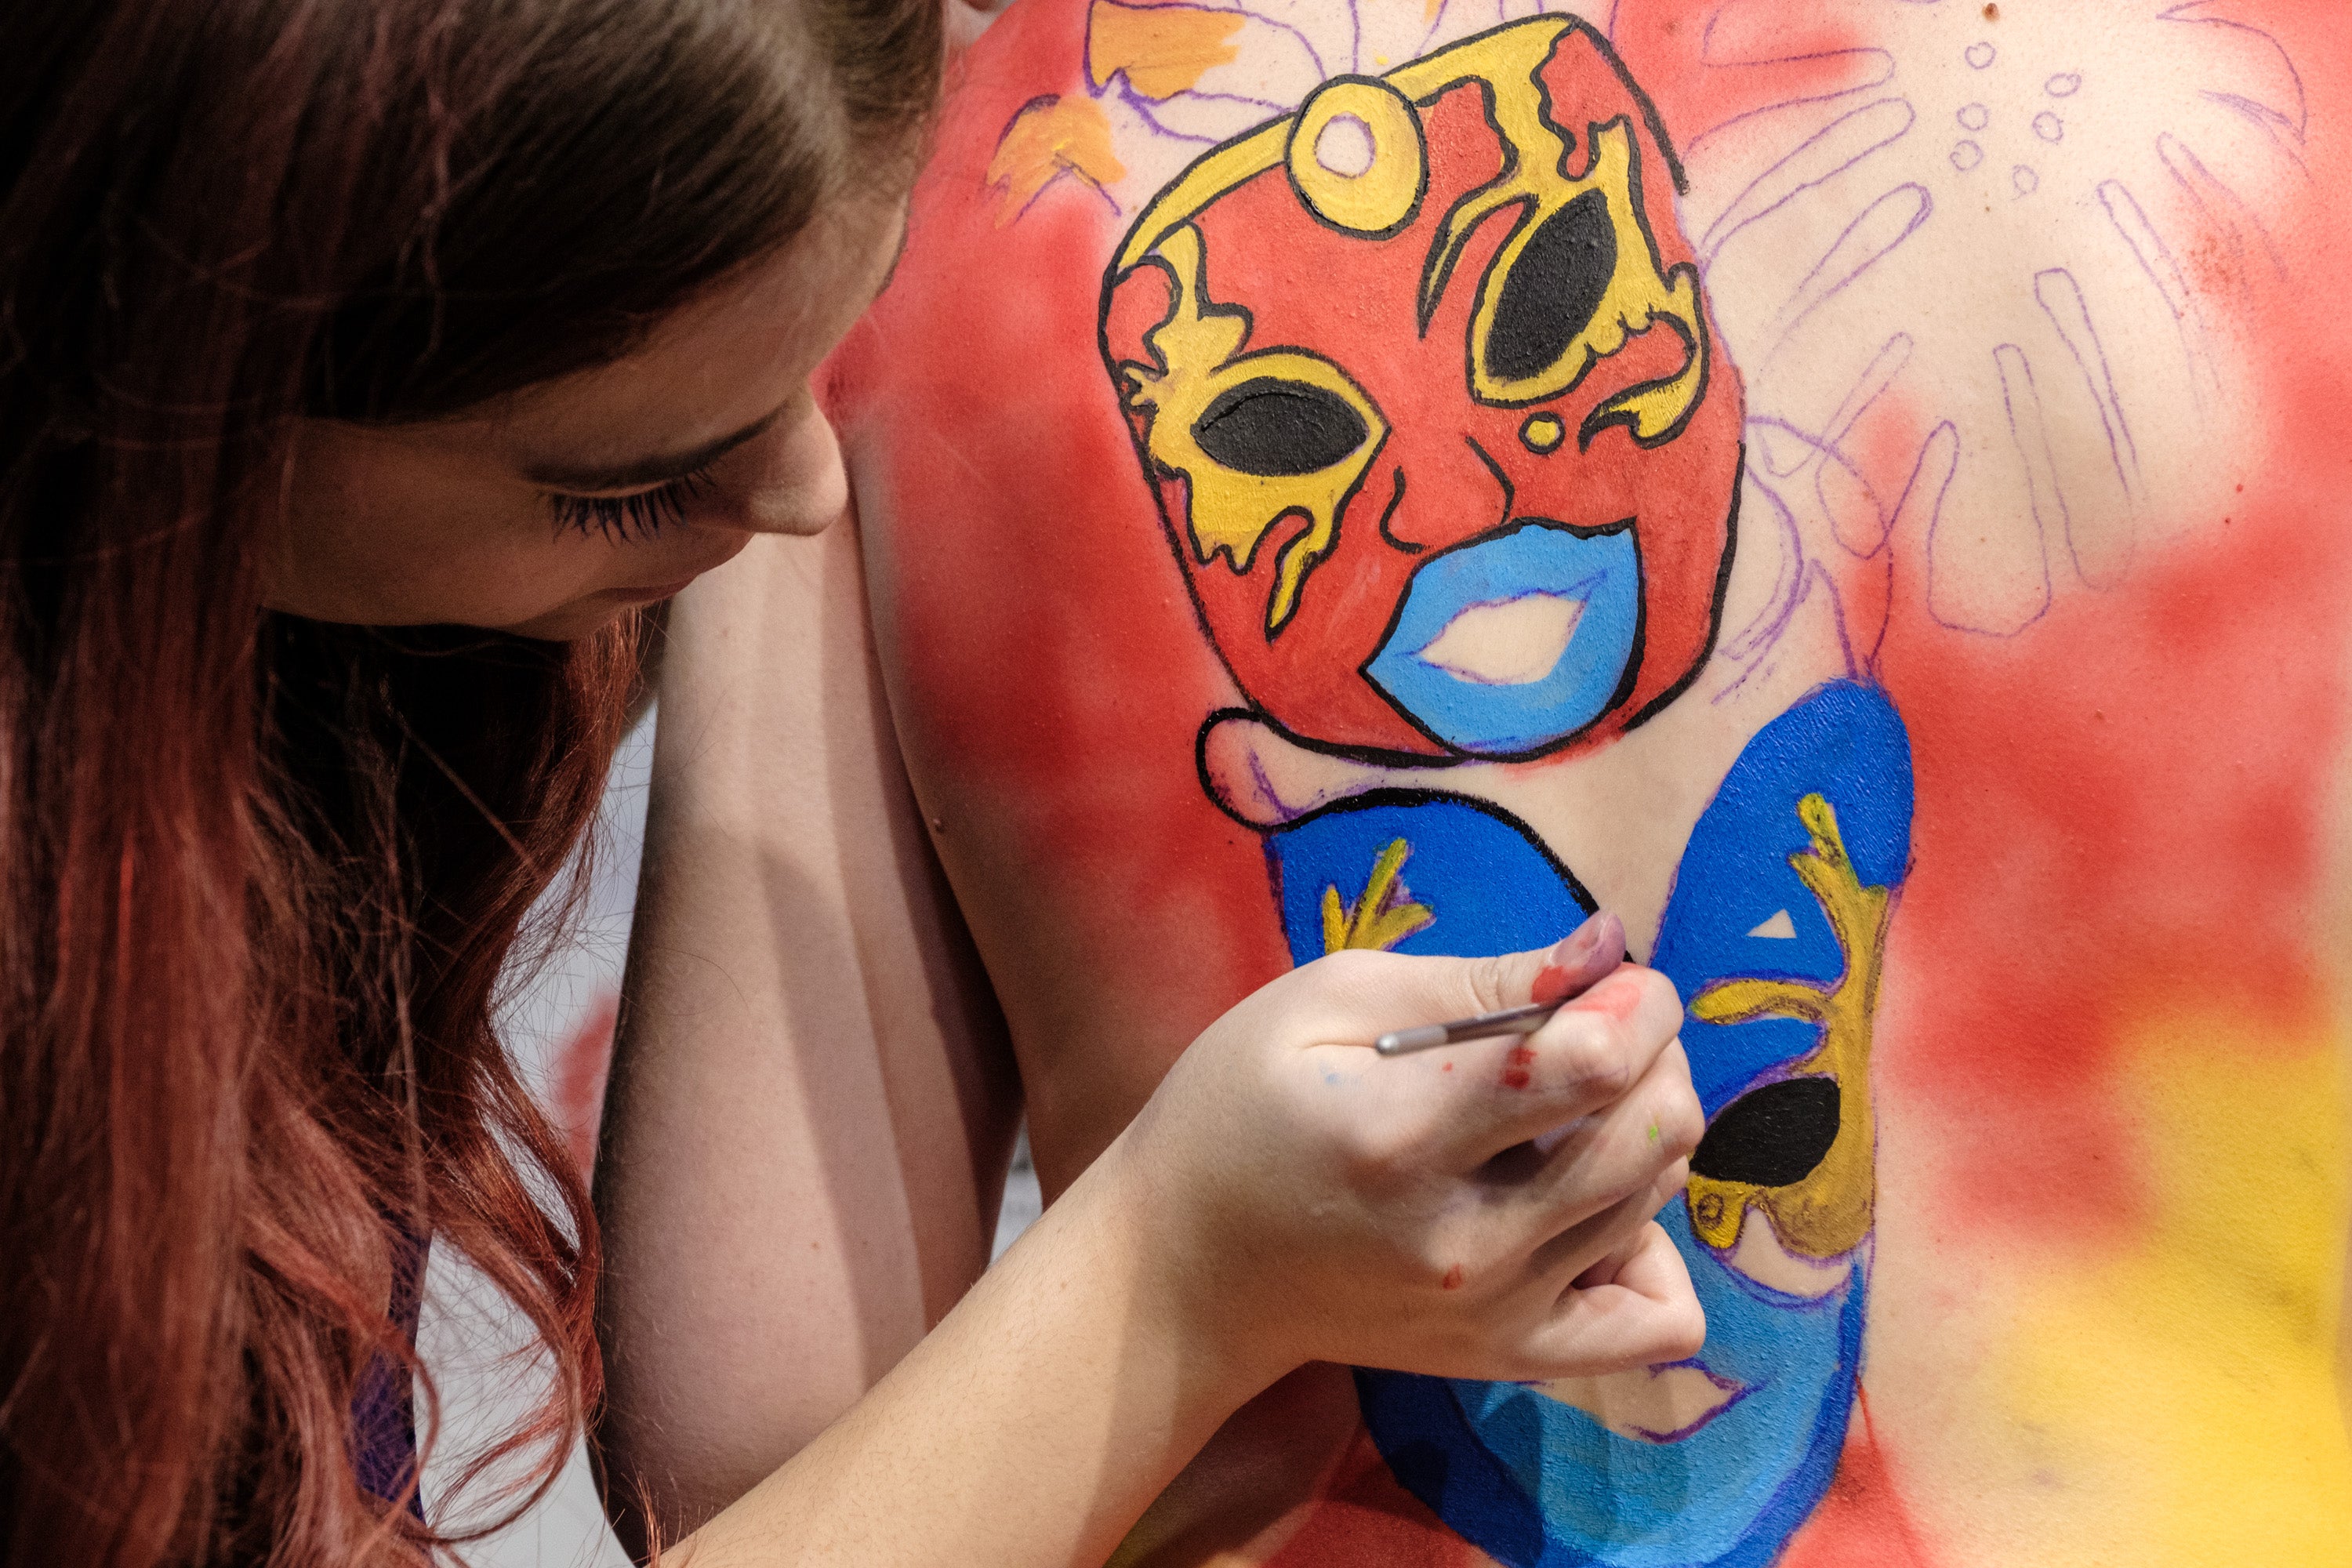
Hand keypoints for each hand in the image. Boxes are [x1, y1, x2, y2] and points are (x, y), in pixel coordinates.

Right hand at [1102, 911, 1704, 1387]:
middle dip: (1654, 1054)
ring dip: (1644, 1131)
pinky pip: (1660, 1319)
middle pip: (1651, 1131)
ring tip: (1567, 1112)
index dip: (1635, 1002)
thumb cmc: (1239, 1106)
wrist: (1187, 1267)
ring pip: (1657, 1200)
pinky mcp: (1509, 1356)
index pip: (1597, 1063)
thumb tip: (1607, 949)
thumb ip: (1476, 981)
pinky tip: (1590, 1212)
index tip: (1607, 977)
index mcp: (1405, 1132)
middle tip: (1592, 1029)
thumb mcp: (1328, 1001)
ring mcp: (1495, 1311)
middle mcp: (1466, 1238)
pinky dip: (1653, 1252)